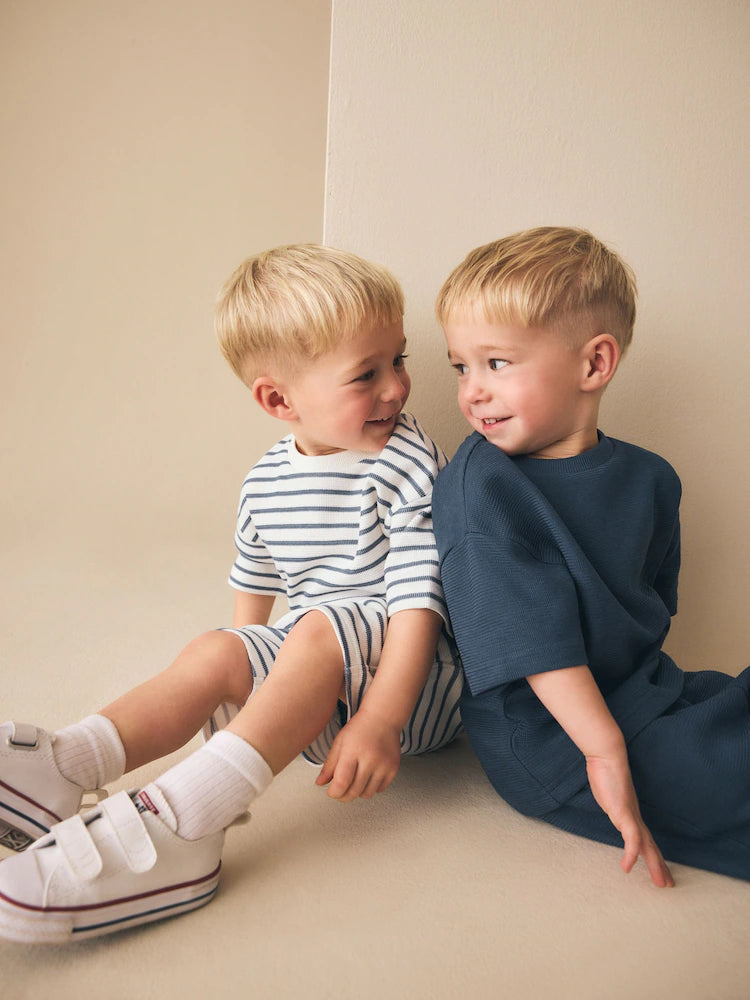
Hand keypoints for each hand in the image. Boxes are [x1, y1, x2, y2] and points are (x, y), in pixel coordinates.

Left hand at [315, 712, 401, 801]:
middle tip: (339, 791)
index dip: (334, 792)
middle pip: (354, 791)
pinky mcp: (393, 769)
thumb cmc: (359, 728)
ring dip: (357, 793)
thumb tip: (320, 783)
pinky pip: (380, 789)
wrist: (383, 718)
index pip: (342, 782)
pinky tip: (367, 777)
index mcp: (352, 751)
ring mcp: (383, 765)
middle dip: (343, 796)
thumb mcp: (339, 743)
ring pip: (367, 794)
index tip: (331, 791)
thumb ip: (329, 765)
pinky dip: (371, 788)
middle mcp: (370, 759)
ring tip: (353, 782)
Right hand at [586, 754, 674, 887]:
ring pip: (646, 846)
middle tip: (669, 885)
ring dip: (654, 864)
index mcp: (632, 815)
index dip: (653, 856)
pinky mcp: (623, 813)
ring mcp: (630, 815)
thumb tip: (612, 806)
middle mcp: (635, 817)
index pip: (646, 840)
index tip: (660, 871)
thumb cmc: (606, 772)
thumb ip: (613, 803)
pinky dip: (630, 854)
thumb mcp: (608, 794)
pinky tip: (626, 867)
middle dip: (660, 866)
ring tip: (660, 882)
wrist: (607, 755)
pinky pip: (630, 839)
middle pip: (651, 846)